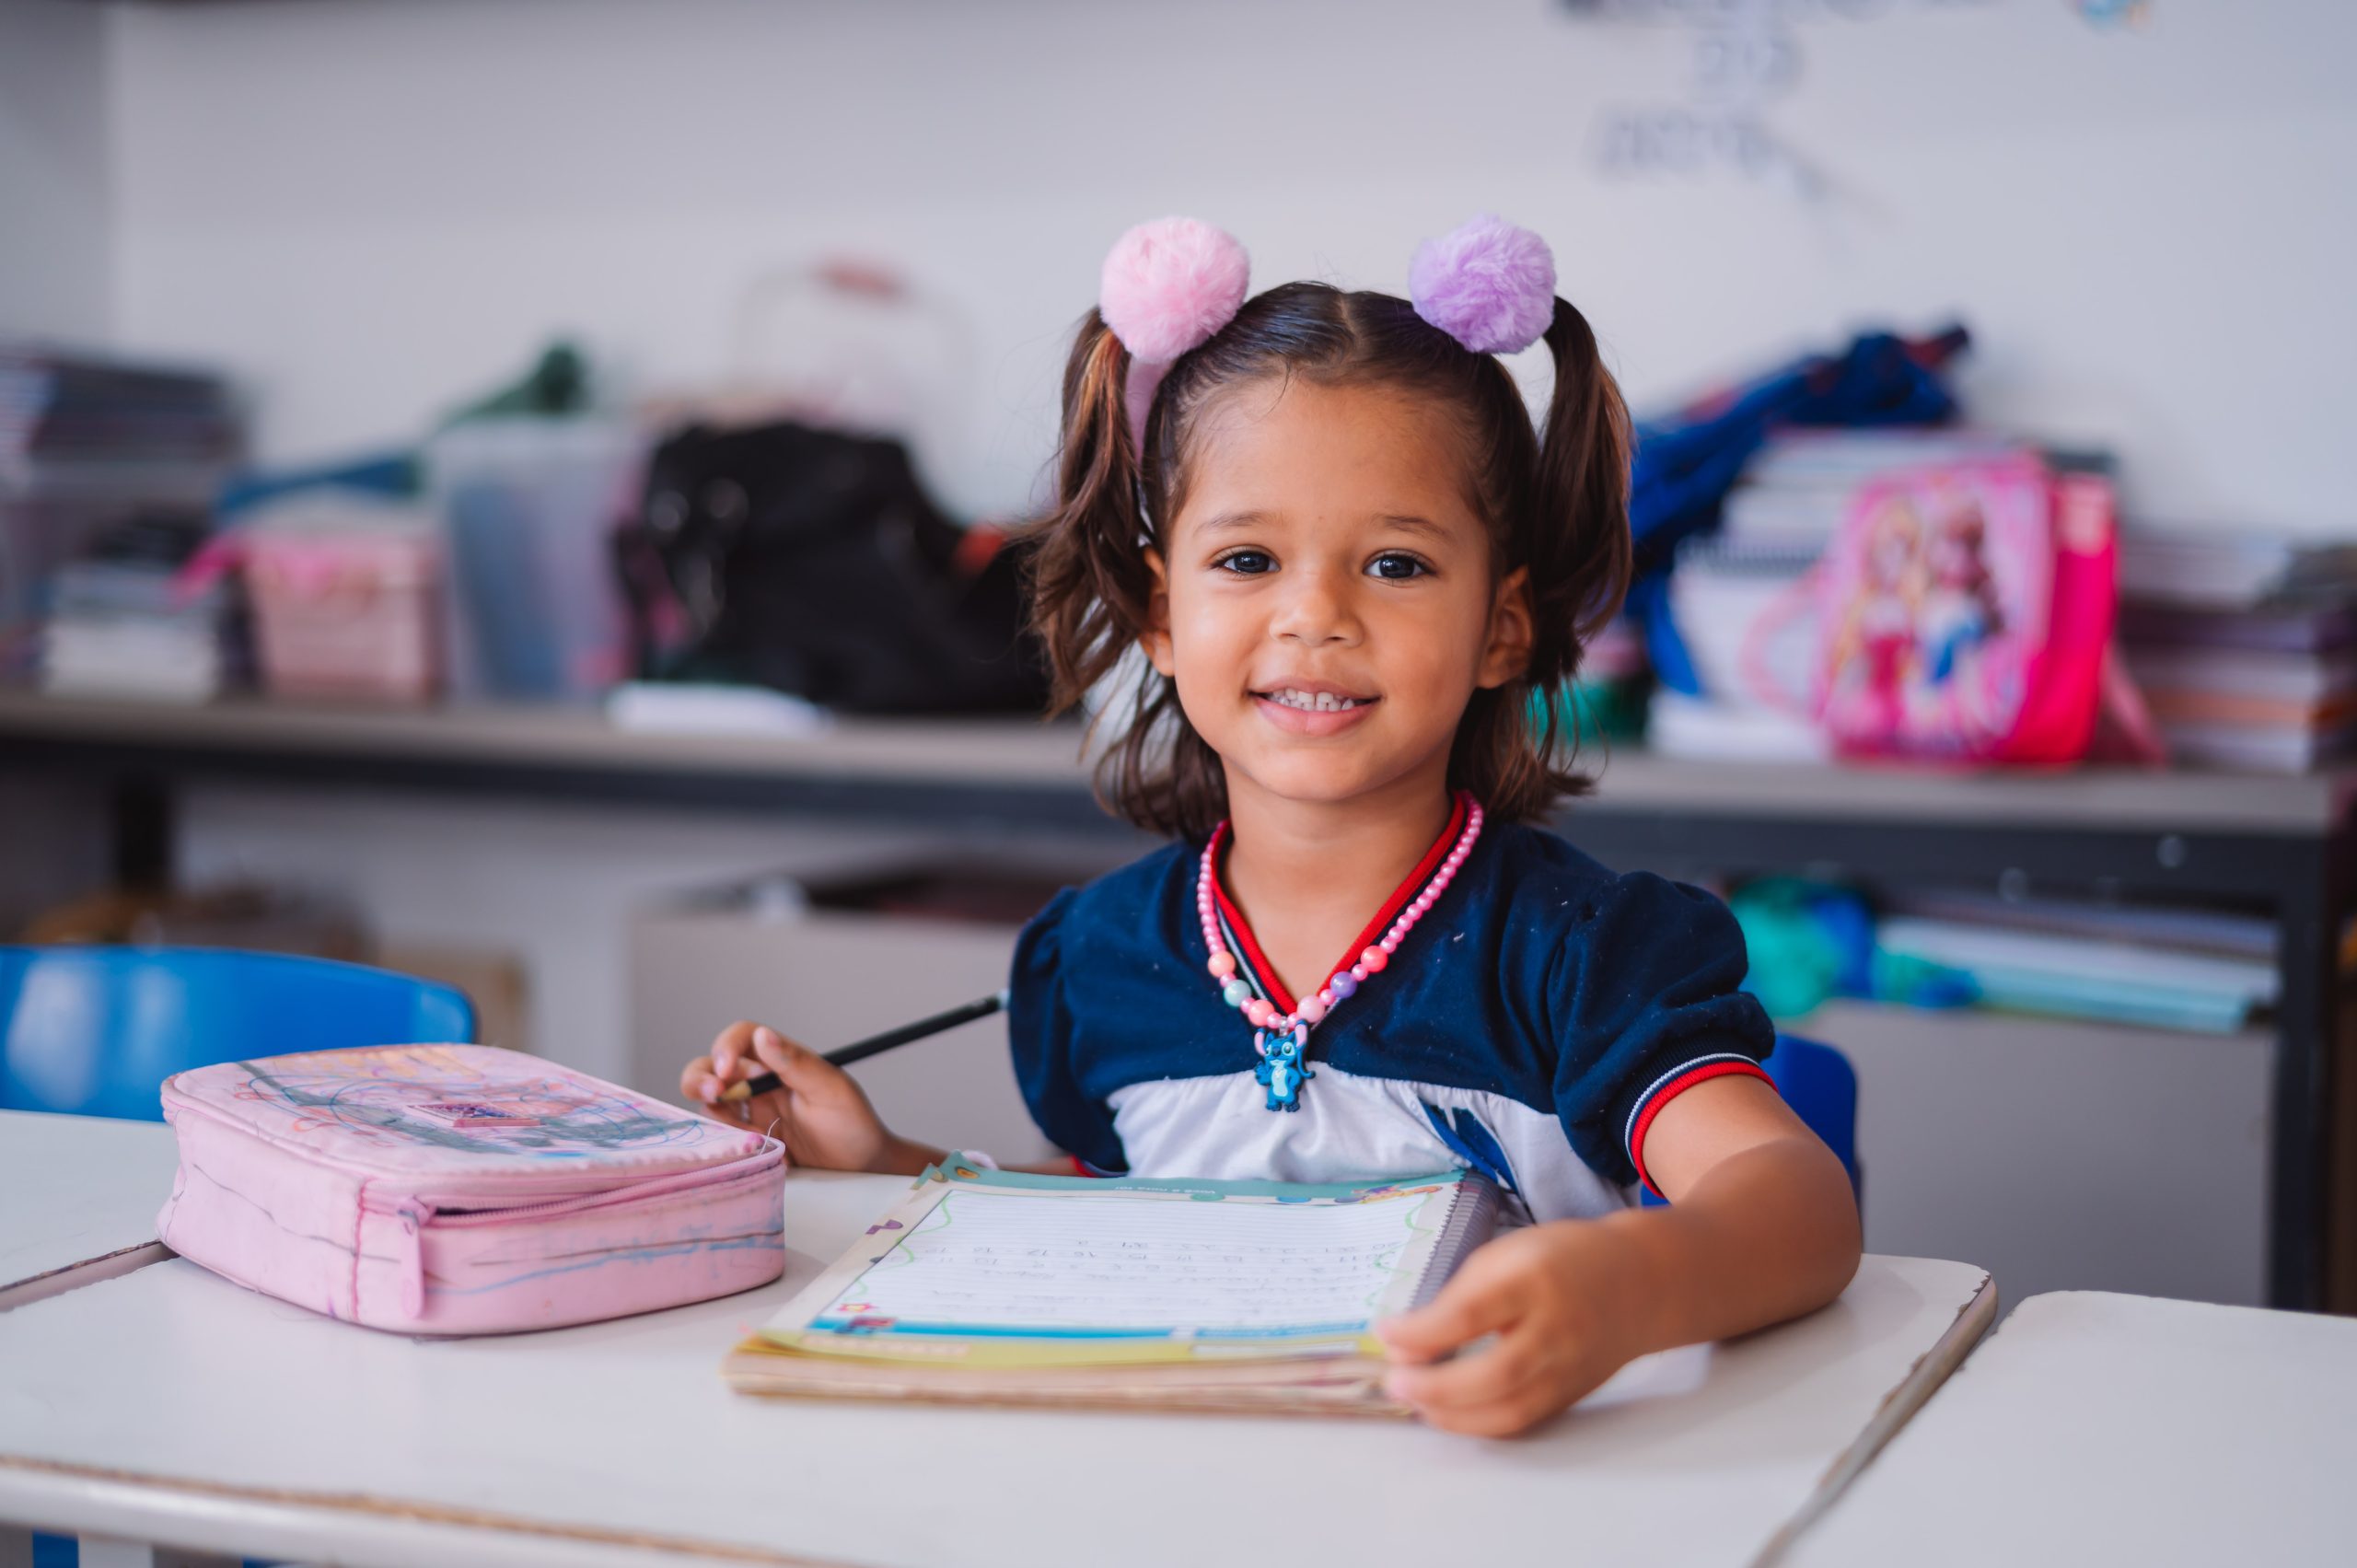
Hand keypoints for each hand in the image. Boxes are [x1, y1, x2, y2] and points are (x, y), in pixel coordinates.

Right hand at [681, 1021, 896, 1172]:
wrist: (864, 1169)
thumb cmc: (855, 1124)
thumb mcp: (831, 1090)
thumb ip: (797, 1064)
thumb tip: (763, 1036)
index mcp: (780, 1061)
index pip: (741, 1038)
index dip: (725, 1048)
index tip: (726, 1070)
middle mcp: (760, 1083)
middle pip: (711, 1069)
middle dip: (701, 1078)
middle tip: (713, 1095)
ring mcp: (752, 1113)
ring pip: (710, 1103)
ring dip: (714, 1113)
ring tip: (746, 1132)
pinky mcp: (749, 1142)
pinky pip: (721, 1136)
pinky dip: (724, 1140)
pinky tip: (749, 1148)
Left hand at [1374, 1219, 1645, 1436]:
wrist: (1639, 1283)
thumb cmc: (1562, 1258)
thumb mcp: (1509, 1253)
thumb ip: (1463, 1294)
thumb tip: (1410, 1339)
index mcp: (1535, 1279)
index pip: (1470, 1314)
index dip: (1421, 1331)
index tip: (1386, 1332)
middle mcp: (1556, 1330)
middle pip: (1494, 1375)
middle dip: (1434, 1386)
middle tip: (1394, 1381)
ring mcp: (1569, 1370)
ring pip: (1508, 1410)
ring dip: (1450, 1414)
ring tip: (1413, 1400)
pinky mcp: (1571, 1396)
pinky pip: (1520, 1421)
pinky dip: (1477, 1423)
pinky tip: (1446, 1411)